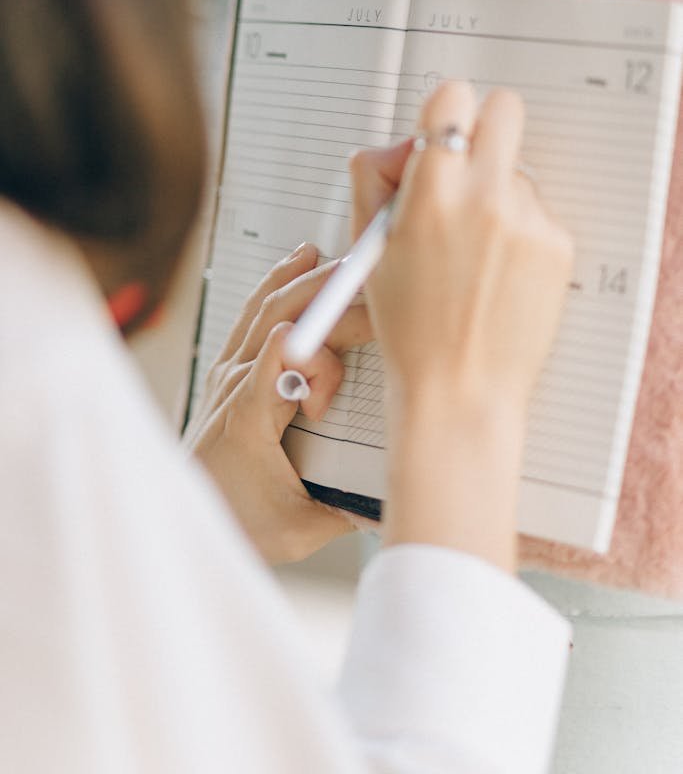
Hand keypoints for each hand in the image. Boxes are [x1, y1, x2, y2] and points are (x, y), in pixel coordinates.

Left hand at [185, 243, 371, 563]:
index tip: (361, 346)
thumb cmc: (242, 522)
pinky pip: (252, 313)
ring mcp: (227, 371)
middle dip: (327, 299)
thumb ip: (352, 513)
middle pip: (282, 323)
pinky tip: (295, 263)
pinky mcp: (227, 366)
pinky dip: (276, 284)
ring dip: (300, 280)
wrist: (188, 513)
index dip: (323, 353)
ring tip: (330, 257)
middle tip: (369, 283)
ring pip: (265, 309)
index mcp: (250, 420)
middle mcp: (234, 386)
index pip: (283, 363)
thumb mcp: (301, 530)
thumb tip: (404, 497)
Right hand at [350, 82, 573, 570]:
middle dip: (484, 128)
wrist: (459, 387)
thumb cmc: (409, 327)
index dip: (443, 114)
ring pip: (516, 172)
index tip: (440, 134)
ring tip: (471, 251)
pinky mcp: (556, 244)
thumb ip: (373, 179)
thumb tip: (403, 146)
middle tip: (466, 168)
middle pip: (504, 111)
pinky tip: (495, 270)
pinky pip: (536, 212)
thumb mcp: (368, 248)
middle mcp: (484, 198)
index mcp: (430, 194)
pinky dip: (517, 230)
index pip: (452, 100)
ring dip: (495, 195)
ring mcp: (527, 220)